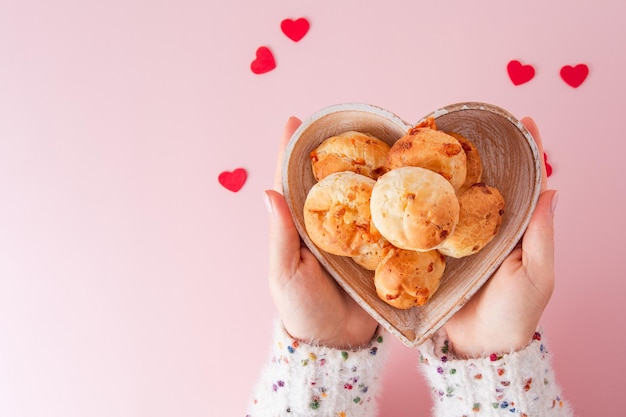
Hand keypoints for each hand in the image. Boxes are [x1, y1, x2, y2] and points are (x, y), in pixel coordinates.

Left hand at [264, 117, 378, 348]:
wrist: (336, 342)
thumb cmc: (301, 308)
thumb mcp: (284, 273)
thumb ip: (281, 235)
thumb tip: (267, 192)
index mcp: (300, 227)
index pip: (291, 182)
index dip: (292, 151)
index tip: (293, 121)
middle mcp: (326, 225)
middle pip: (330, 180)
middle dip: (336, 150)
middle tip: (346, 120)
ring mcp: (353, 235)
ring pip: (360, 194)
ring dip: (368, 169)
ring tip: (381, 140)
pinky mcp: (377, 249)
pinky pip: (384, 220)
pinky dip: (391, 200)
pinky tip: (404, 181)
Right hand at [443, 117, 557, 356]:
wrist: (479, 345)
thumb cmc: (515, 312)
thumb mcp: (536, 275)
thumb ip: (541, 235)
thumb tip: (553, 189)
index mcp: (519, 230)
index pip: (528, 183)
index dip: (529, 151)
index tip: (524, 120)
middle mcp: (491, 228)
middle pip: (490, 182)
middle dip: (485, 152)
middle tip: (472, 124)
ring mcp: (463, 238)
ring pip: (459, 197)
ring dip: (451, 171)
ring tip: (439, 142)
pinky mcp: (439, 250)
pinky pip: (434, 221)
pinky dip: (426, 201)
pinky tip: (415, 183)